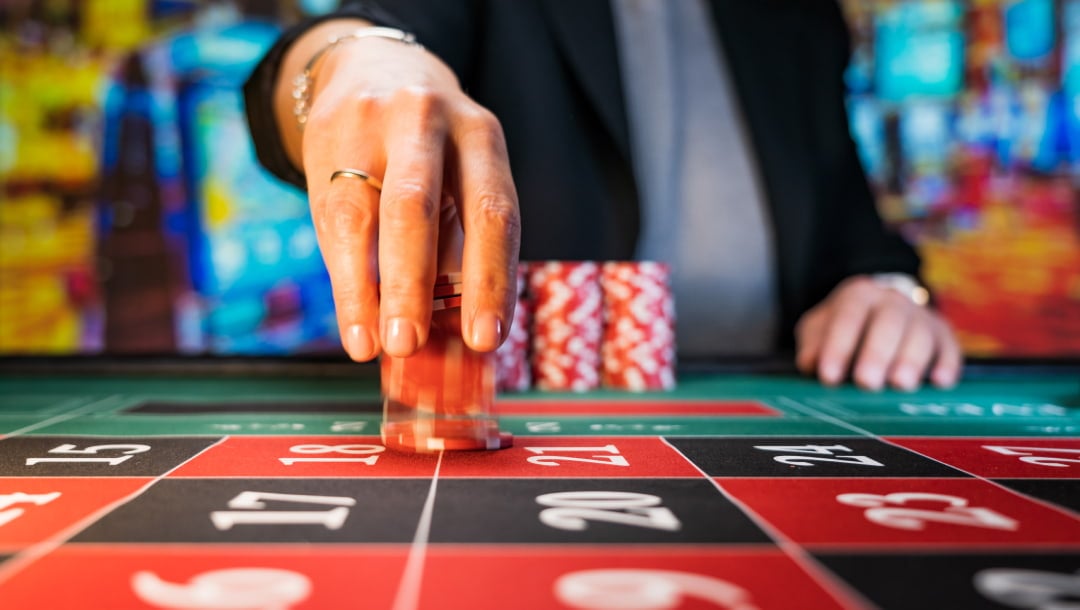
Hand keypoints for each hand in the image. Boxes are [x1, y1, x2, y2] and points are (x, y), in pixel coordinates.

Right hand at [284, 26, 519, 361]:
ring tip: (379, 346)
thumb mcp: (459, 179)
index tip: (485, 338)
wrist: (371, 70)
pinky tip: (355, 327)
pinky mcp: (326, 139)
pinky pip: (332, 220)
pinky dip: (346, 283)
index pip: (492, 212)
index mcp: (479, 137)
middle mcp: (428, 122)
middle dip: (414, 283)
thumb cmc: (431, 153)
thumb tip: (457, 339)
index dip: (490, 278)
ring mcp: (371, 126)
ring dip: (372, 289)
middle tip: (412, 343)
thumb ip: (458, 248)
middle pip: (418, 206)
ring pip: (365, 214)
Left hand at [795, 276, 962, 390]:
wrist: (882, 308)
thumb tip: (810, 363)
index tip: (828, 377)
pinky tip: (939, 382)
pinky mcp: (944, 335)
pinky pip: (950, 347)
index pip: (848, 317)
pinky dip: (947, 364)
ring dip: (911, 360)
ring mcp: (922, 317)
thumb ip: (813, 344)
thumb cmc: (845, 327)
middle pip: (889, 322)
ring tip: (900, 385)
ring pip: (921, 335)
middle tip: (867, 383)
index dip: (838, 347)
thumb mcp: (820, 328)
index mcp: (858, 295)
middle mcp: (893, 301)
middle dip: (877, 353)